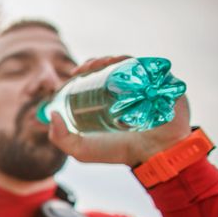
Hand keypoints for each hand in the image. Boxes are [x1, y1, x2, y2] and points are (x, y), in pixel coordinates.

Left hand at [49, 55, 191, 165]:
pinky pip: (153, 68)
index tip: (74, 73)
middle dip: (98, 62)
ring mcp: (148, 85)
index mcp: (112, 97)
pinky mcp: (166, 85)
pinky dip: (140, 64)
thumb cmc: (117, 152)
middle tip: (87, 69)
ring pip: (131, 63)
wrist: (152, 156)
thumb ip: (60, 138)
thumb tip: (51, 114)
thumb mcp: (81, 150)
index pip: (98, 75)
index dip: (86, 69)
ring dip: (115, 59)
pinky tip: (126, 66)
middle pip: (112, 65)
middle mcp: (130, 88)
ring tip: (103, 65)